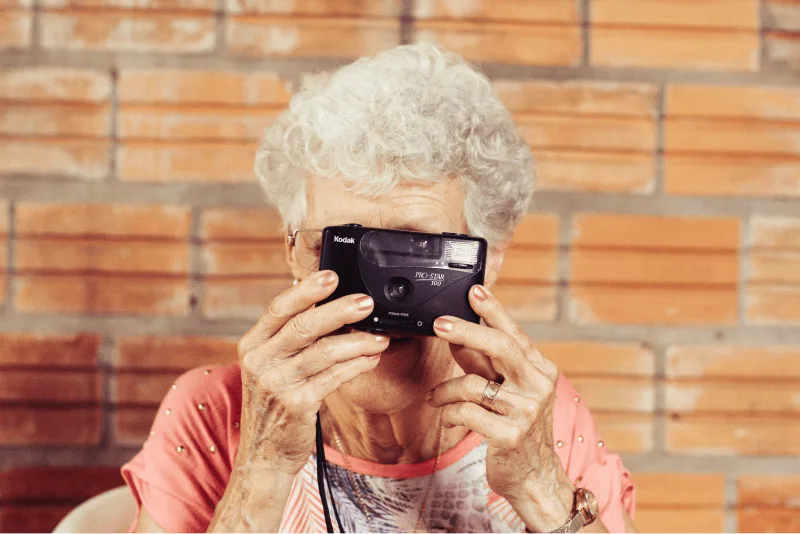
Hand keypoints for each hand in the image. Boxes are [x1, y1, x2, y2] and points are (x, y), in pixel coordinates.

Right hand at [236, 271, 388, 476]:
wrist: (263, 454)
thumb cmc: (274, 405)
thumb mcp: (271, 368)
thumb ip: (291, 340)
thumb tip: (331, 308)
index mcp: (253, 345)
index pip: (279, 309)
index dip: (306, 291)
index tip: (331, 276)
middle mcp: (261, 362)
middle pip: (304, 326)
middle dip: (340, 311)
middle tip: (367, 302)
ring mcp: (277, 384)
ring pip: (325, 352)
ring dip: (358, 341)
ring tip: (380, 336)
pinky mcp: (298, 404)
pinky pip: (335, 377)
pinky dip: (357, 365)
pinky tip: (371, 358)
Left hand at [426, 284, 572, 528]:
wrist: (535, 477)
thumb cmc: (517, 428)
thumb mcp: (506, 390)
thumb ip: (484, 363)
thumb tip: (457, 334)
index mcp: (540, 370)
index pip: (514, 333)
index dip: (493, 310)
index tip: (473, 291)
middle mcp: (538, 386)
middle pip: (500, 347)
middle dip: (466, 331)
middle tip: (439, 324)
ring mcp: (527, 412)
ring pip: (473, 384)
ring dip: (445, 390)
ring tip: (435, 397)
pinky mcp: (510, 435)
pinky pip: (466, 412)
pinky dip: (449, 413)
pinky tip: (447, 417)